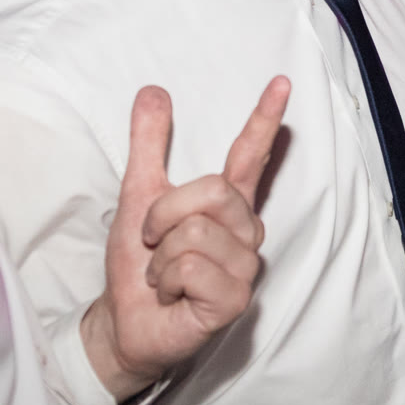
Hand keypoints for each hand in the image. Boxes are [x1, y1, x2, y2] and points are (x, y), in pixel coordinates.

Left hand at [82, 77, 289, 401]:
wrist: (123, 322)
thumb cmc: (139, 264)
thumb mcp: (137, 196)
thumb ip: (148, 145)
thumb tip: (152, 90)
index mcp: (227, 205)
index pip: (251, 155)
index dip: (265, 118)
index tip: (281, 82)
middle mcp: (245, 231)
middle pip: (214, 190)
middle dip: (164, 214)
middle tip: (153, 243)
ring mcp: (245, 266)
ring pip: (197, 232)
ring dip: (161, 256)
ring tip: (163, 275)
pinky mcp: (235, 299)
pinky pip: (193, 267)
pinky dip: (167, 280)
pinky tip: (172, 294)